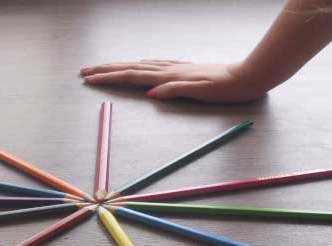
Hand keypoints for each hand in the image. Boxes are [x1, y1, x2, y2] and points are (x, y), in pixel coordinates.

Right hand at [80, 59, 268, 102]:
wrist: (247, 77)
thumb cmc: (226, 88)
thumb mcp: (201, 93)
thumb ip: (175, 91)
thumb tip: (150, 94)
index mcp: (170, 77)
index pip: (132, 77)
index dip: (109, 78)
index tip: (90, 79)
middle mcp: (170, 70)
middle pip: (130, 69)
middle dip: (106, 70)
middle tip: (85, 71)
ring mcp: (176, 68)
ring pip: (140, 66)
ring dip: (119, 67)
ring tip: (104, 68)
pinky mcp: (183, 69)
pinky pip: (154, 66)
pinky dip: (140, 66)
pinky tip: (139, 64)